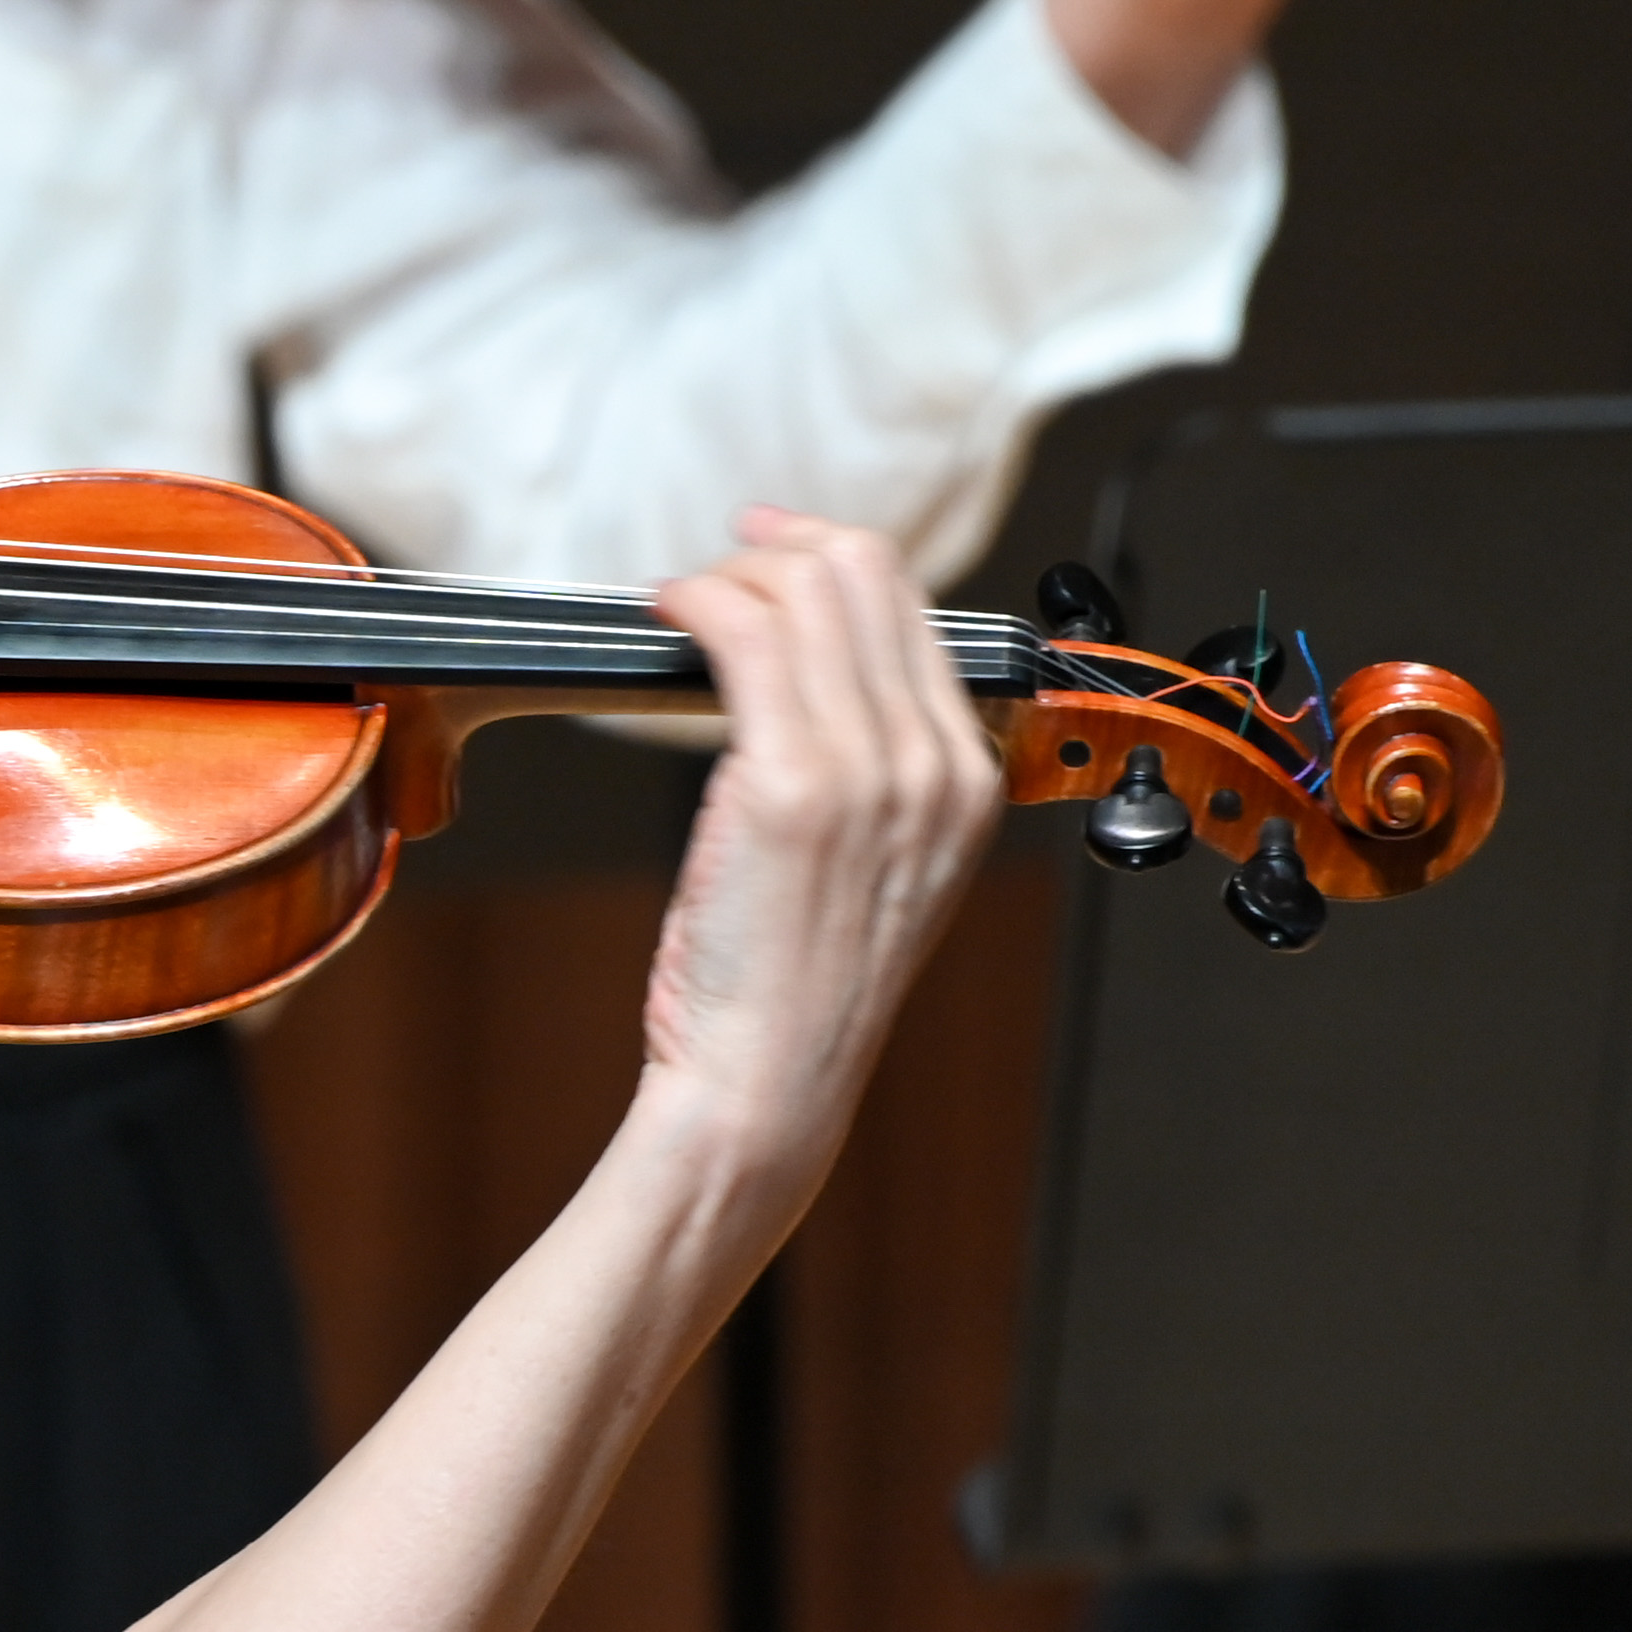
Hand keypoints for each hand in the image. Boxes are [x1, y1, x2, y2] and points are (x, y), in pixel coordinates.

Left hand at [631, 513, 999, 1194]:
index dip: (832, 558)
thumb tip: (807, 673)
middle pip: (869, 576)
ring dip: (728, 576)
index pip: (913, 609)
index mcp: (966, 782)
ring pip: (808, 592)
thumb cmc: (792, 990)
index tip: (770, 552)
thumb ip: (867, 772)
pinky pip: (746, 635)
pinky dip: (697, 602)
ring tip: (681, 604)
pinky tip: (665, 616)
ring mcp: (869, 772)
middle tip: (717, 566)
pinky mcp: (791, 785)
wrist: (769, 1082)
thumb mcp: (869, 868)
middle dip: (780, 549)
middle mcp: (933, 767)